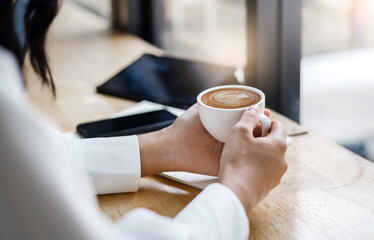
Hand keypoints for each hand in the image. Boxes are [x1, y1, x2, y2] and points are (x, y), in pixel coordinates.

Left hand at [138, 104, 269, 176]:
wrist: (172, 145)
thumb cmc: (184, 127)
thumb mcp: (200, 108)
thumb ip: (210, 100)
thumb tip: (223, 91)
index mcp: (224, 128)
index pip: (245, 122)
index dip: (256, 117)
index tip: (265, 110)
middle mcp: (228, 140)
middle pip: (250, 135)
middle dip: (262, 127)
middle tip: (270, 120)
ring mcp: (227, 153)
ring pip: (248, 148)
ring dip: (260, 142)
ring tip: (269, 133)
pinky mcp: (224, 164)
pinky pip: (240, 162)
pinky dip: (252, 158)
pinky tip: (261, 150)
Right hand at [218, 106, 286, 217]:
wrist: (236, 193)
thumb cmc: (238, 162)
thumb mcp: (239, 132)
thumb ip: (248, 118)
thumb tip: (254, 109)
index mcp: (279, 145)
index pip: (278, 125)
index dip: (264, 121)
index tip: (252, 124)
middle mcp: (282, 160)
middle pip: (273, 141)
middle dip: (259, 136)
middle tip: (243, 138)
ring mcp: (276, 175)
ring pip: (268, 156)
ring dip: (257, 152)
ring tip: (240, 153)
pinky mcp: (267, 185)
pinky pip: (263, 170)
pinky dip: (255, 166)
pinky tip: (241, 167)